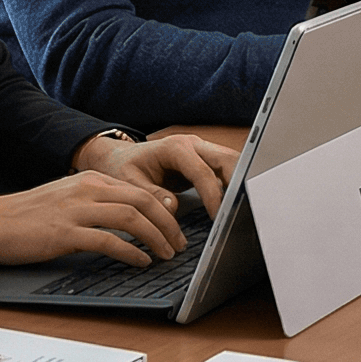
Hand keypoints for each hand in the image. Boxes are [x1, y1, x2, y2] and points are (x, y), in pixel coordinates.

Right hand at [0, 171, 185, 271]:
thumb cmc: (27, 216)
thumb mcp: (66, 199)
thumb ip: (96, 203)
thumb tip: (128, 218)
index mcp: (90, 180)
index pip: (140, 190)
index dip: (165, 210)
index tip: (177, 228)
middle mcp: (87, 189)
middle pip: (143, 201)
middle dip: (169, 224)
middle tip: (180, 244)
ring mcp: (76, 210)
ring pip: (132, 217)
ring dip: (156, 238)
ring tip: (167, 254)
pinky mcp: (65, 233)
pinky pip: (109, 240)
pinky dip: (131, 252)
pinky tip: (141, 262)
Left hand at [71, 132, 236, 219]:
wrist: (119, 157)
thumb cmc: (122, 168)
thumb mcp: (128, 183)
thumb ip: (150, 195)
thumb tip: (172, 208)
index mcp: (175, 147)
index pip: (203, 172)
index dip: (213, 195)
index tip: (218, 217)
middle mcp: (192, 144)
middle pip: (227, 159)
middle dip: (238, 183)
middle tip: (240, 210)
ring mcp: (200, 150)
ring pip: (231, 161)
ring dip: (239, 182)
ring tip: (240, 208)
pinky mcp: (204, 160)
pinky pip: (225, 169)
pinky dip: (233, 183)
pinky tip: (233, 203)